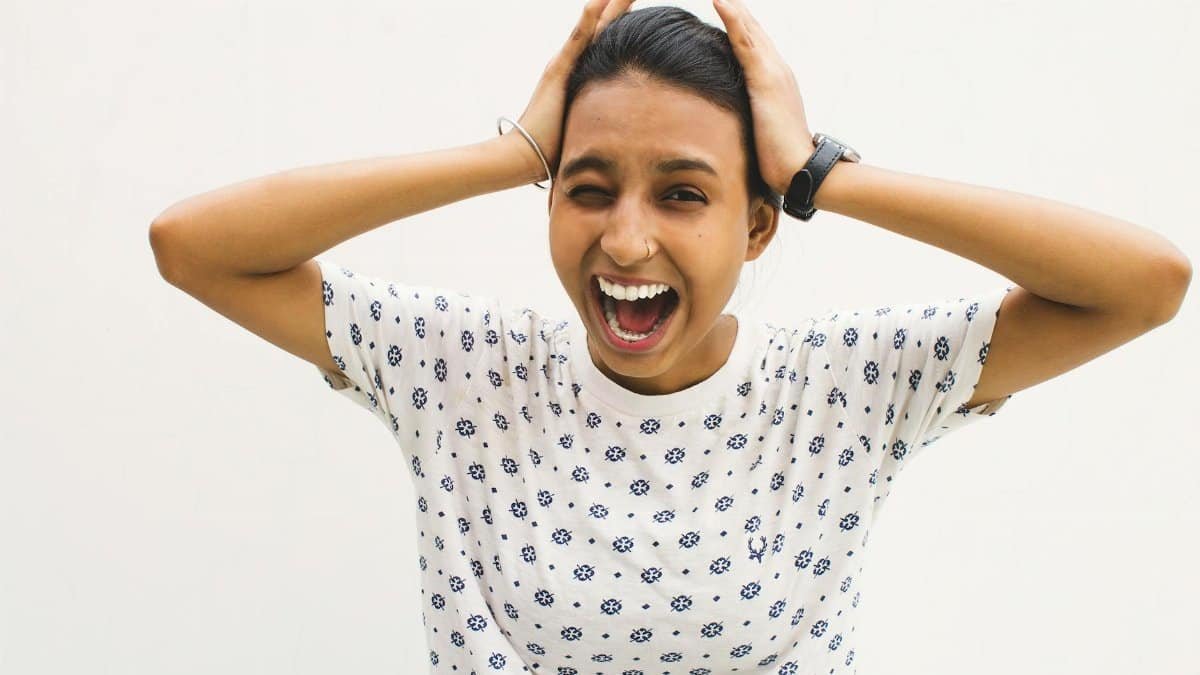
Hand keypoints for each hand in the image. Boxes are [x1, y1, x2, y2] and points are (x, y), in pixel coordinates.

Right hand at [507, 0, 635, 182]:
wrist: (525, 155)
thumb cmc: (556, 148)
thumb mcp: (587, 128)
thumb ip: (601, 122)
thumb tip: (626, 135)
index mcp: (584, 73)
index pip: (609, 40)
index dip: (624, 20)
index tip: (637, 1)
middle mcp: (574, 62)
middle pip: (603, 26)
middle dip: (618, 4)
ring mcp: (564, 64)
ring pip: (593, 26)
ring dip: (608, 4)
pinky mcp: (558, 73)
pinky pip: (577, 42)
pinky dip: (588, 20)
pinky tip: (600, 0)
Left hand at [712, 0, 815, 196]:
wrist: (800, 169)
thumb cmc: (781, 160)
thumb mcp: (762, 134)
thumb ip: (753, 123)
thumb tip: (737, 128)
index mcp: (775, 82)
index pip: (755, 47)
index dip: (741, 26)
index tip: (725, 8)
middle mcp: (778, 71)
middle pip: (754, 32)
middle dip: (738, 11)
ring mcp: (774, 73)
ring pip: (750, 31)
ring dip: (735, 8)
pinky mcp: (766, 80)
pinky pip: (745, 43)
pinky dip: (734, 20)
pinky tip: (721, 2)